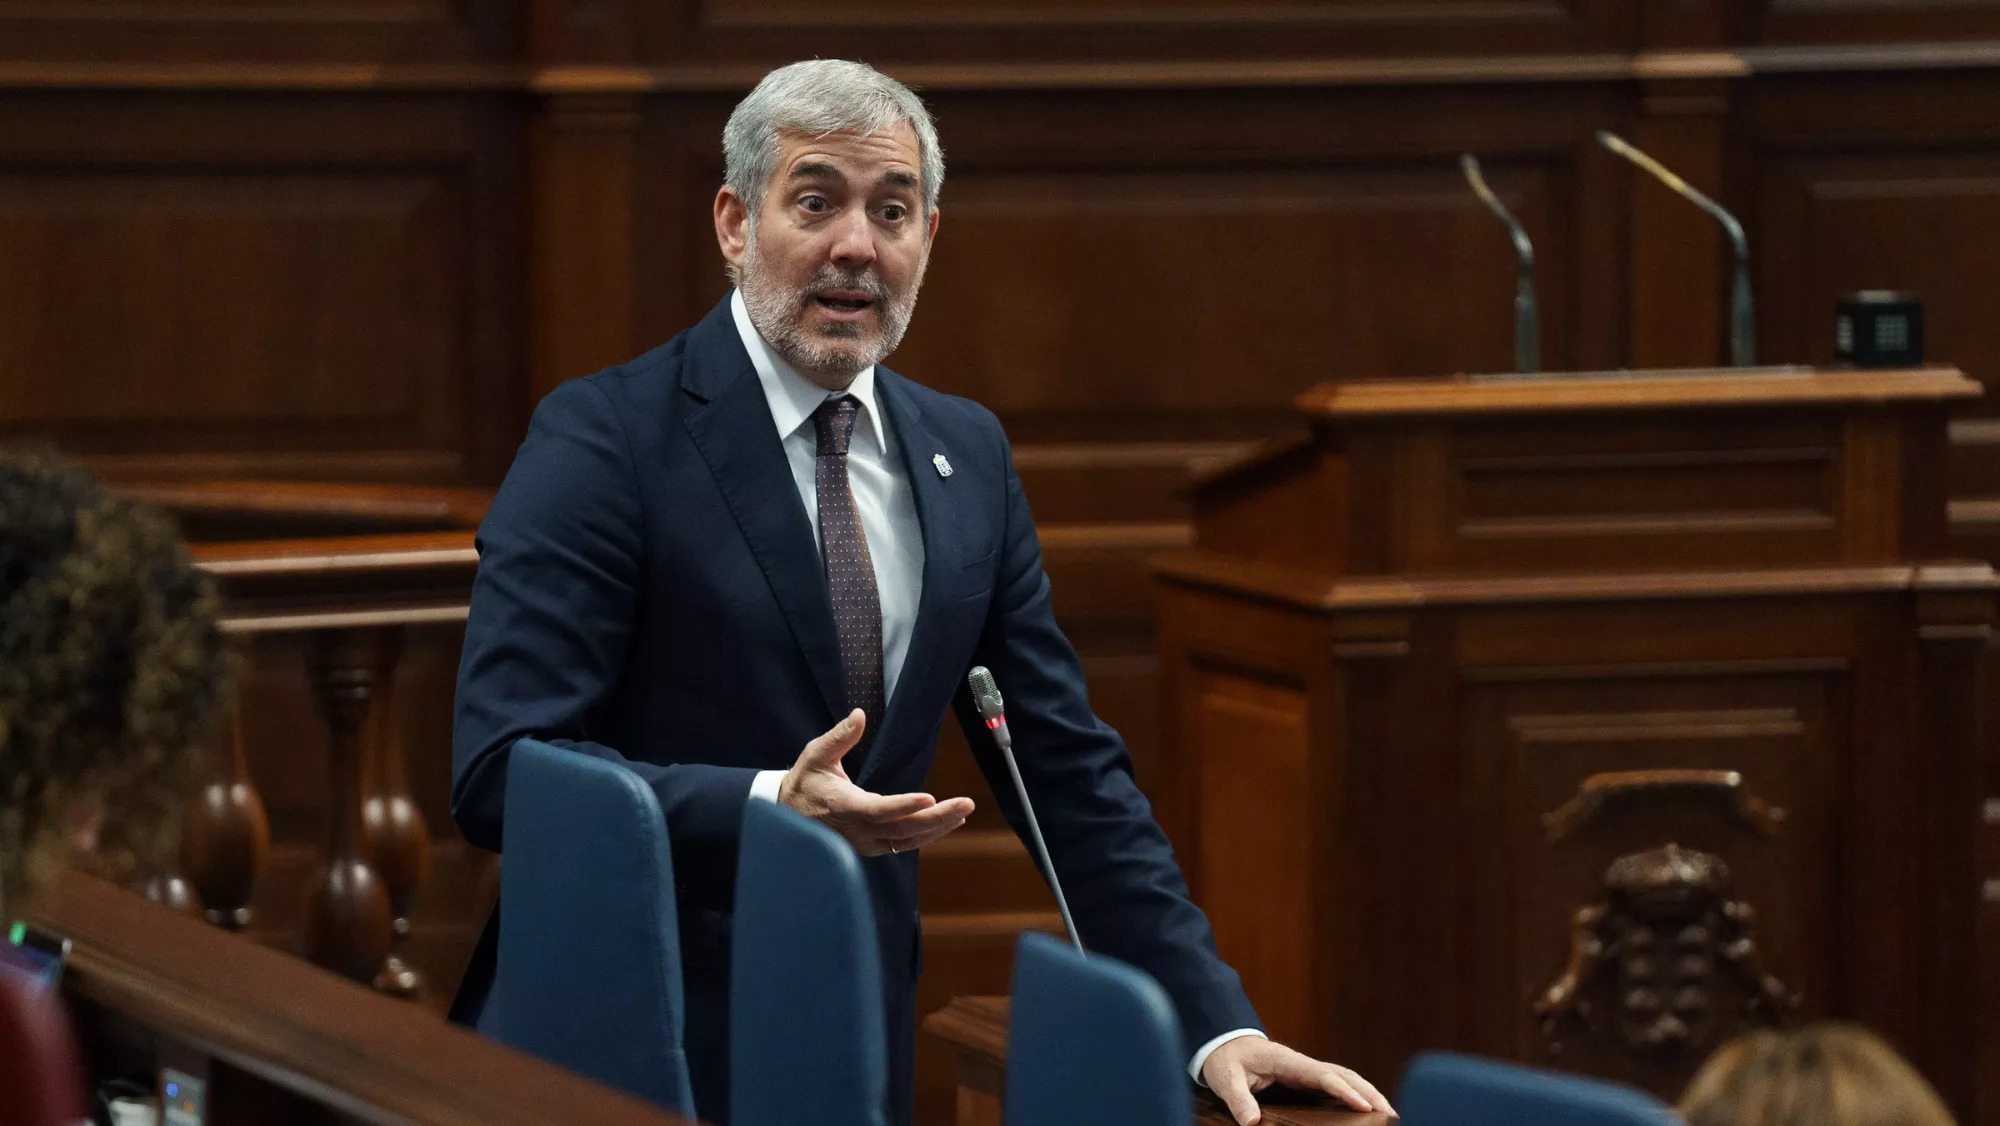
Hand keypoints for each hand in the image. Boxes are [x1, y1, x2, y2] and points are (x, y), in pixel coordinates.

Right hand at [779, 709, 974, 857]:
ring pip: (907, 840)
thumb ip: (839, 736)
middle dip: (937, 818)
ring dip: (938, 827)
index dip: (903, 806)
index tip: (930, 798)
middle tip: (966, 804)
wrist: (789, 814)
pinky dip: (928, 834)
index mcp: (843, 806)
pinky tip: (948, 823)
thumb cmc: (805, 781)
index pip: (878, 810)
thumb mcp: (815, 754)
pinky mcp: (872, 846)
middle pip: (903, 829)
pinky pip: (904, 844)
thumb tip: (859, 714)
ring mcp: (866, 843)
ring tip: (963, 811)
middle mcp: (857, 830)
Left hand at [1202, 1037, 1394, 1122]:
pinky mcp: (1305, 1080)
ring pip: (1344, 1078)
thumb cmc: (1225, 1059)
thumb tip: (1252, 1123)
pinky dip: (1354, 1094)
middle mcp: (1302, 1064)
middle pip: (1343, 1075)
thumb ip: (1238, 1099)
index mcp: (1287, 1061)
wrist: (1223, 1043)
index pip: (1322, 1075)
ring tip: (1388, 1113)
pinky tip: (1366, 1109)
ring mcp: (1306, 1071)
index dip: (1344, 1091)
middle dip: (1368, 1092)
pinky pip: (1335, 1085)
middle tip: (1391, 1113)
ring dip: (1367, 1092)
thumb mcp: (1226, 1078)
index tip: (1364, 1105)